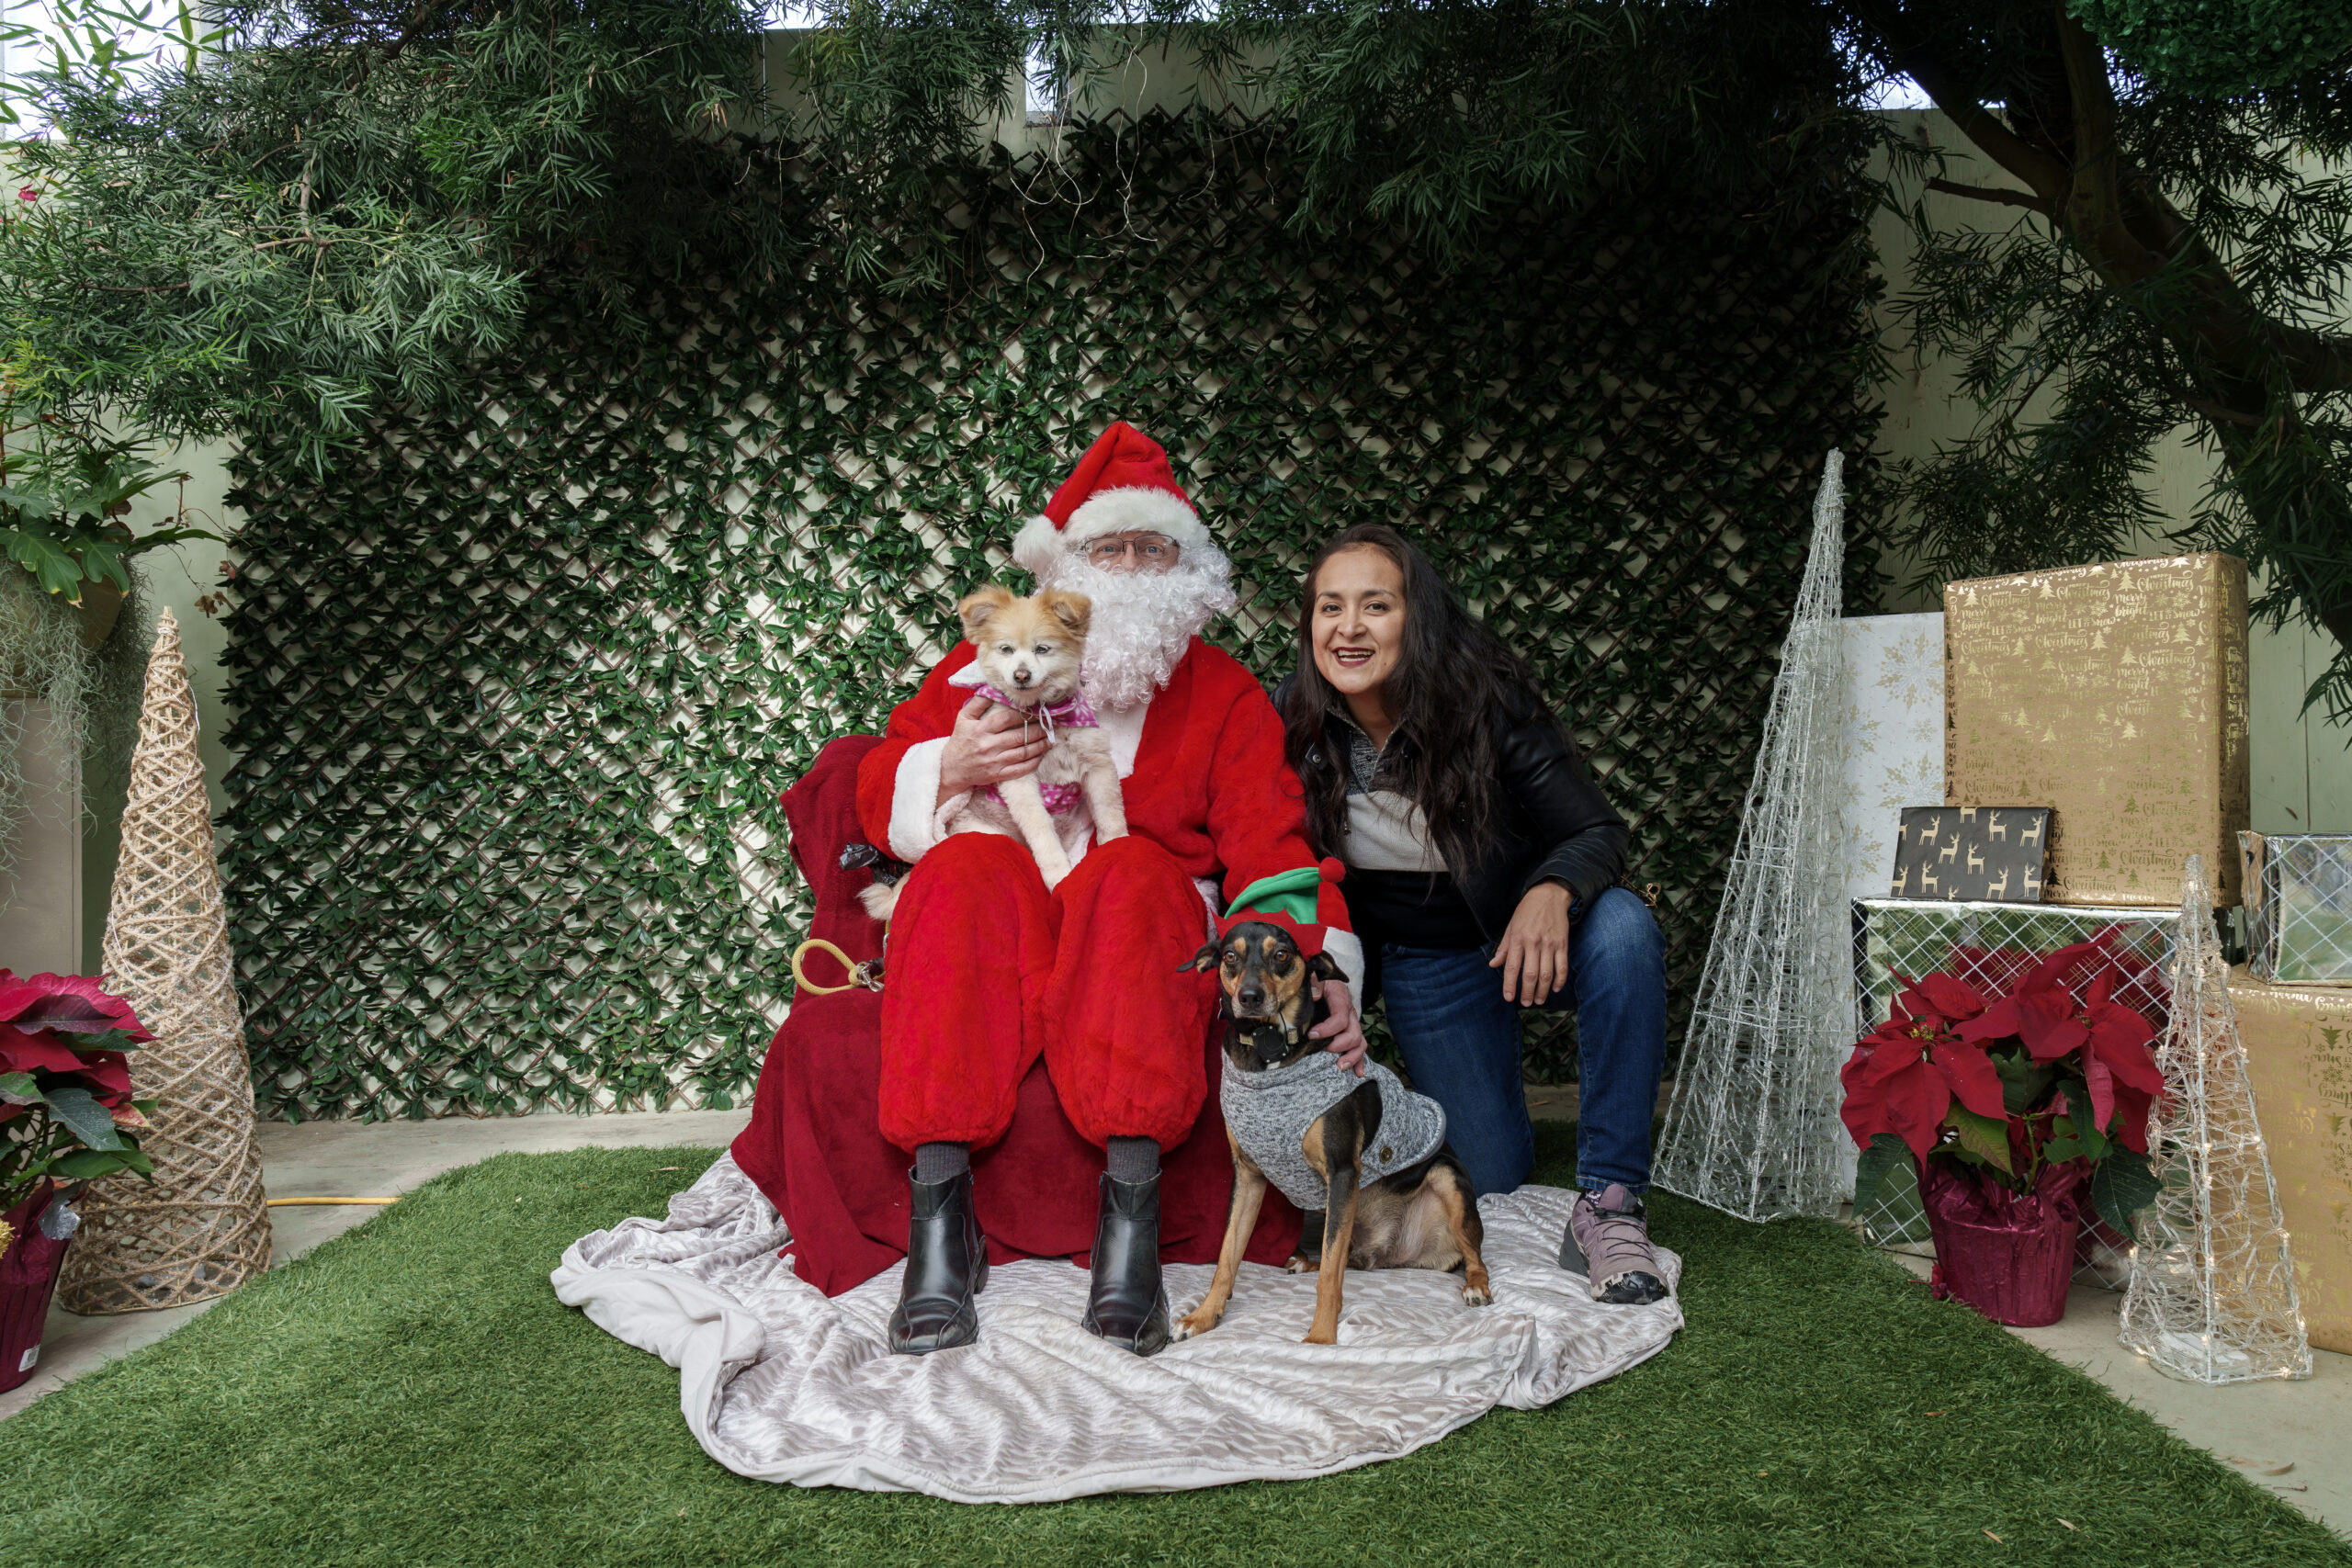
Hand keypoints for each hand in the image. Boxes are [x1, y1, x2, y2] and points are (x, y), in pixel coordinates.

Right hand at [937, 693, 1048, 806]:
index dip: (1024, 714)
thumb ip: (978, 703)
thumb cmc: (960, 741)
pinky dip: (1032, 763)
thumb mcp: (963, 718)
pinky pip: (1019, 770)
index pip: (1006, 718)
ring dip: (1039, 746)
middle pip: (1018, 736)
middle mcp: (988, 746)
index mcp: (980, 729)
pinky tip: (1040, 756)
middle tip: (1048, 725)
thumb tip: (992, 689)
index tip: (1036, 711)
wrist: (950, 769)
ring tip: (1049, 739)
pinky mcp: (997, 775)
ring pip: (1022, 753)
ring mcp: (993, 762)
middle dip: (1037, 730)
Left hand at [1310, 978, 1367, 1075]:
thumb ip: (1314, 983)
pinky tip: (1358, 1073)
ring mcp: (1352, 1024)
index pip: (1340, 1019)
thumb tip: (1314, 995)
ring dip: (1352, 1057)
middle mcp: (1350, 1014)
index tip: (1312, 1034)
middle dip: (1338, 1046)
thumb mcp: (1315, 976)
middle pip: (1353, 1034)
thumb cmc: (1320, 979)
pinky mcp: (1350, 1031)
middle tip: (1323, 1050)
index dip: (1327, 1029)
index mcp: (1341, 1001)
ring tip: (1340, 1067)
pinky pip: (1360, 1047)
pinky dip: (1360, 1061)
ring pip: (1360, 1043)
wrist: (1328, 977)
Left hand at [1491, 880, 1571, 1005]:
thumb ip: (1503, 948)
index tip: (1508, 998)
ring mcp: (1550, 944)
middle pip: (1531, 974)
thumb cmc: (1527, 911)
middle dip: (1527, 992)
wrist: (1549, 895)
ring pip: (1547, 974)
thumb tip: (1493, 965)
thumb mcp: (1511, 926)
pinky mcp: (1562, 944)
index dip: (1510, 985)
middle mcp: (1533, 943)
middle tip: (1525, 1003)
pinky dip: (1559, 980)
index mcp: (1518, 939)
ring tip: (1539, 1000)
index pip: (1512, 967)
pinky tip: (1554, 988)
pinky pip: (1562, 967)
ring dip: (1543, 991)